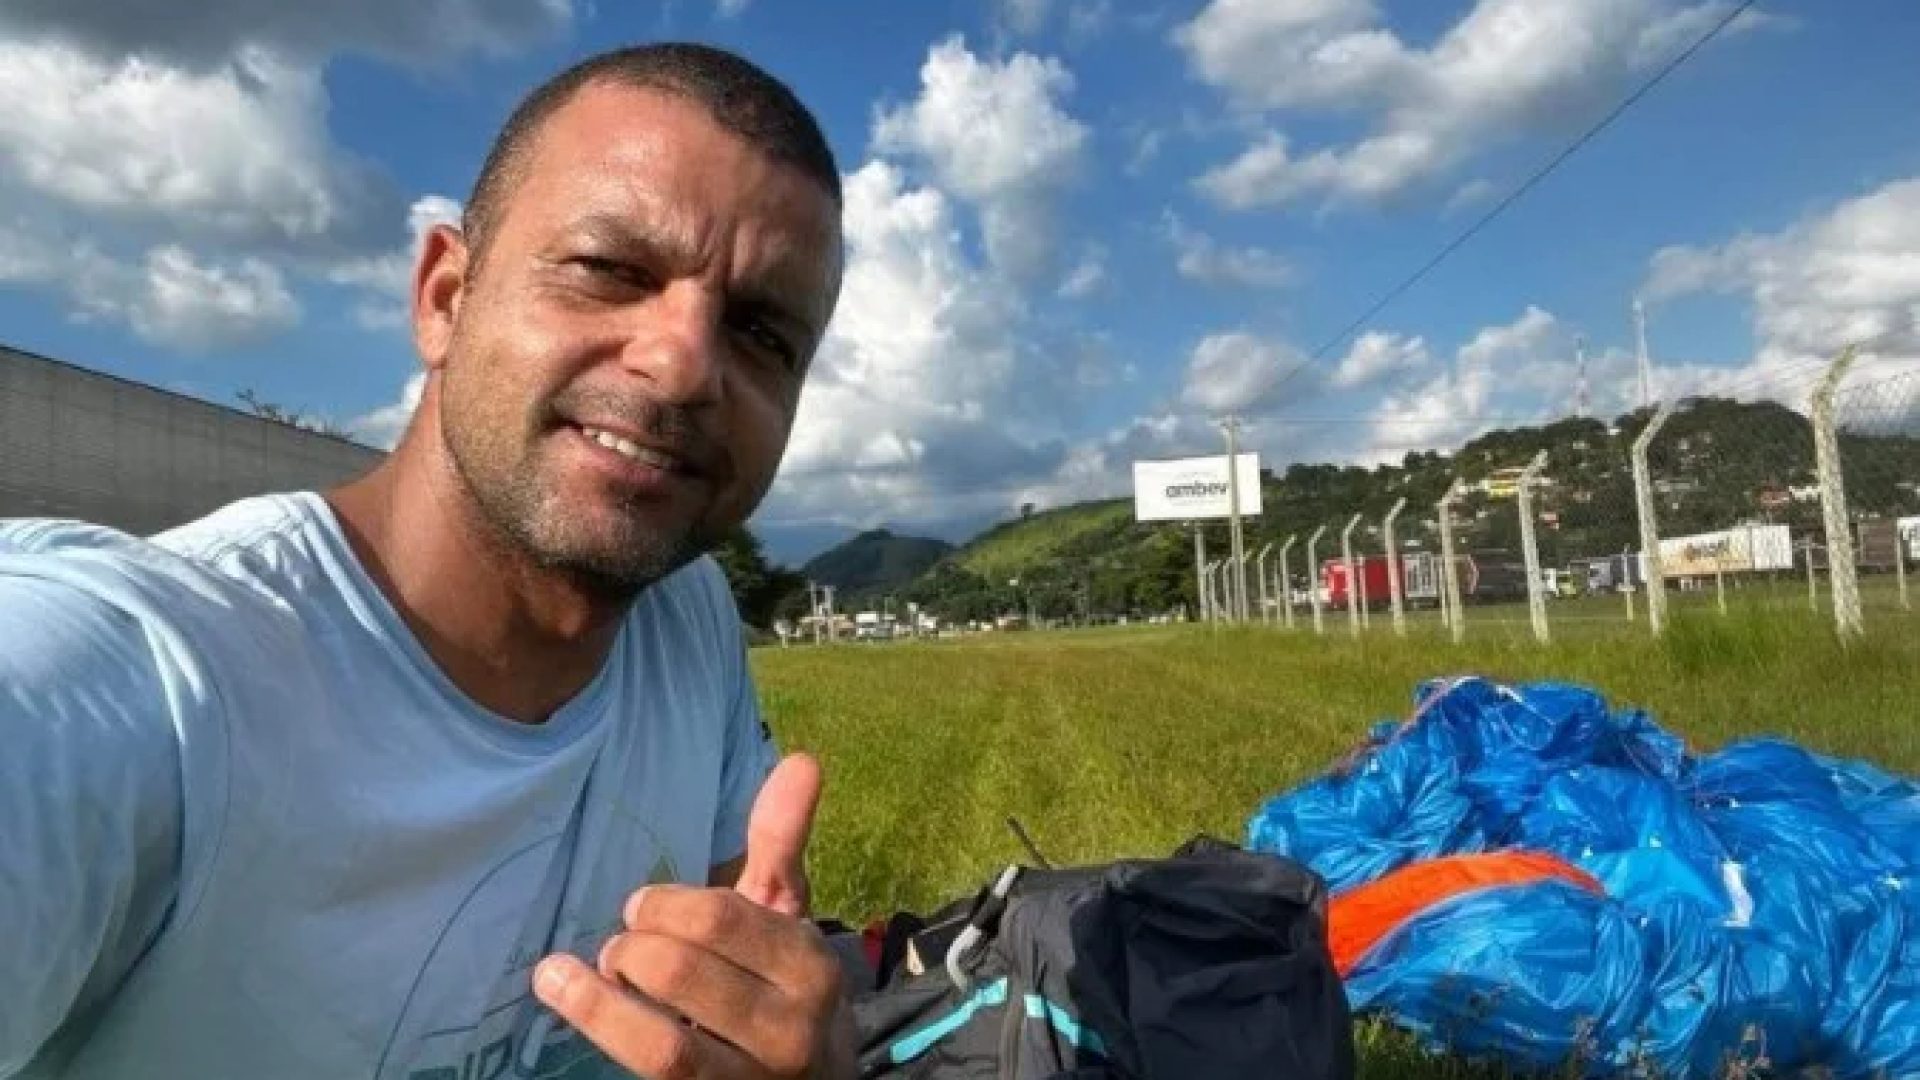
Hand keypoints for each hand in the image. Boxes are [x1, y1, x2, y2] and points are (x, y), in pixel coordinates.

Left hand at [533, 754, 854, 1077]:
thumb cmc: (781, 988)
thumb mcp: (785, 917)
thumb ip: (781, 843)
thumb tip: (800, 759)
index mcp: (810, 967)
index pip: (720, 918)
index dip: (664, 906)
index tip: (641, 907)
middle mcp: (793, 1031)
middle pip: (681, 971)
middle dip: (632, 949)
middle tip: (619, 945)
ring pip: (664, 1042)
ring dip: (606, 998)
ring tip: (585, 974)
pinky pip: (654, 1071)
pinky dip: (601, 1027)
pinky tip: (564, 995)